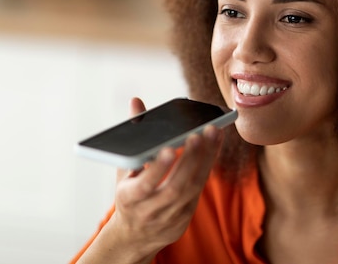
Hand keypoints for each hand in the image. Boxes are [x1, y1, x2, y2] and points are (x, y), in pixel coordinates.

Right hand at [78, 97, 222, 263]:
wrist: (133, 237)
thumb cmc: (128, 193)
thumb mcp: (124, 169)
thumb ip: (132, 135)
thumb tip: (136, 101)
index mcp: (129, 198)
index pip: (144, 185)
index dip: (156, 168)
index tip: (167, 149)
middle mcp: (149, 211)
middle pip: (174, 186)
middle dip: (189, 159)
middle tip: (200, 133)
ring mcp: (169, 218)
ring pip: (191, 188)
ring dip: (204, 159)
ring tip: (212, 132)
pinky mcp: (184, 219)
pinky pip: (199, 190)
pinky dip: (207, 166)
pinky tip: (214, 145)